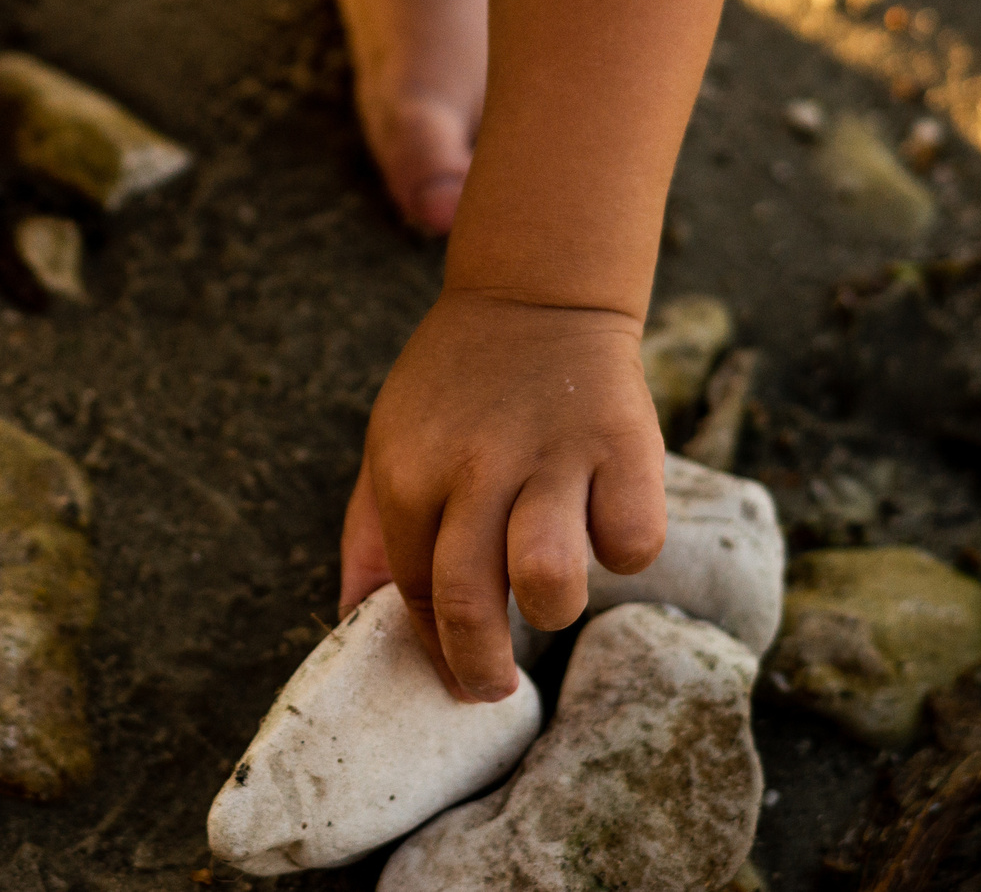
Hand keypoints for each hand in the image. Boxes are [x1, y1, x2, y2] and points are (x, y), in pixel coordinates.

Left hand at [339, 290, 666, 701]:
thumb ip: (371, 533)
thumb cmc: (456, 388)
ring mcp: (551, 456)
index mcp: (408, 471)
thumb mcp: (391, 442)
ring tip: (549, 593)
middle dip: (481, 668)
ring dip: (553, 607)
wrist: (533, 295)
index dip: (436, 651)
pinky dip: (622, 550)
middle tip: (493, 684)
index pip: (413, 592)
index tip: (456, 680)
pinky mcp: (623, 445)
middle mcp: (474, 467)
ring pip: (549, 581)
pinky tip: (603, 525)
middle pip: (470, 603)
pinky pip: (631, 541)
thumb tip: (350, 619)